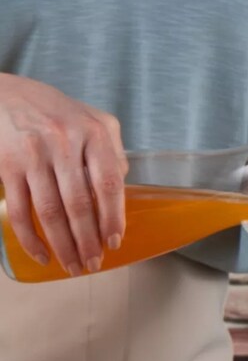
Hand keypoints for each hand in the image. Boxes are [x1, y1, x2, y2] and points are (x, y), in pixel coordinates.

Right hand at [0, 73, 127, 274]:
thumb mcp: (93, 119)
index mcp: (92, 133)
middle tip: (94, 264)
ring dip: (63, 246)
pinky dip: (30, 239)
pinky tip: (42, 255)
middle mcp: (63, 143)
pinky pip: (20, 210)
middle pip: (79, 204)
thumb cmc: (55, 111)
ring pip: (50, 212)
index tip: (114, 242)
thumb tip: (124, 186)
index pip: (108, 183)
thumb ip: (113, 150)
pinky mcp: (7, 165)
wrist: (4, 93)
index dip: (113, 217)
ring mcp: (33, 155)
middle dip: (88, 241)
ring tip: (73, 267)